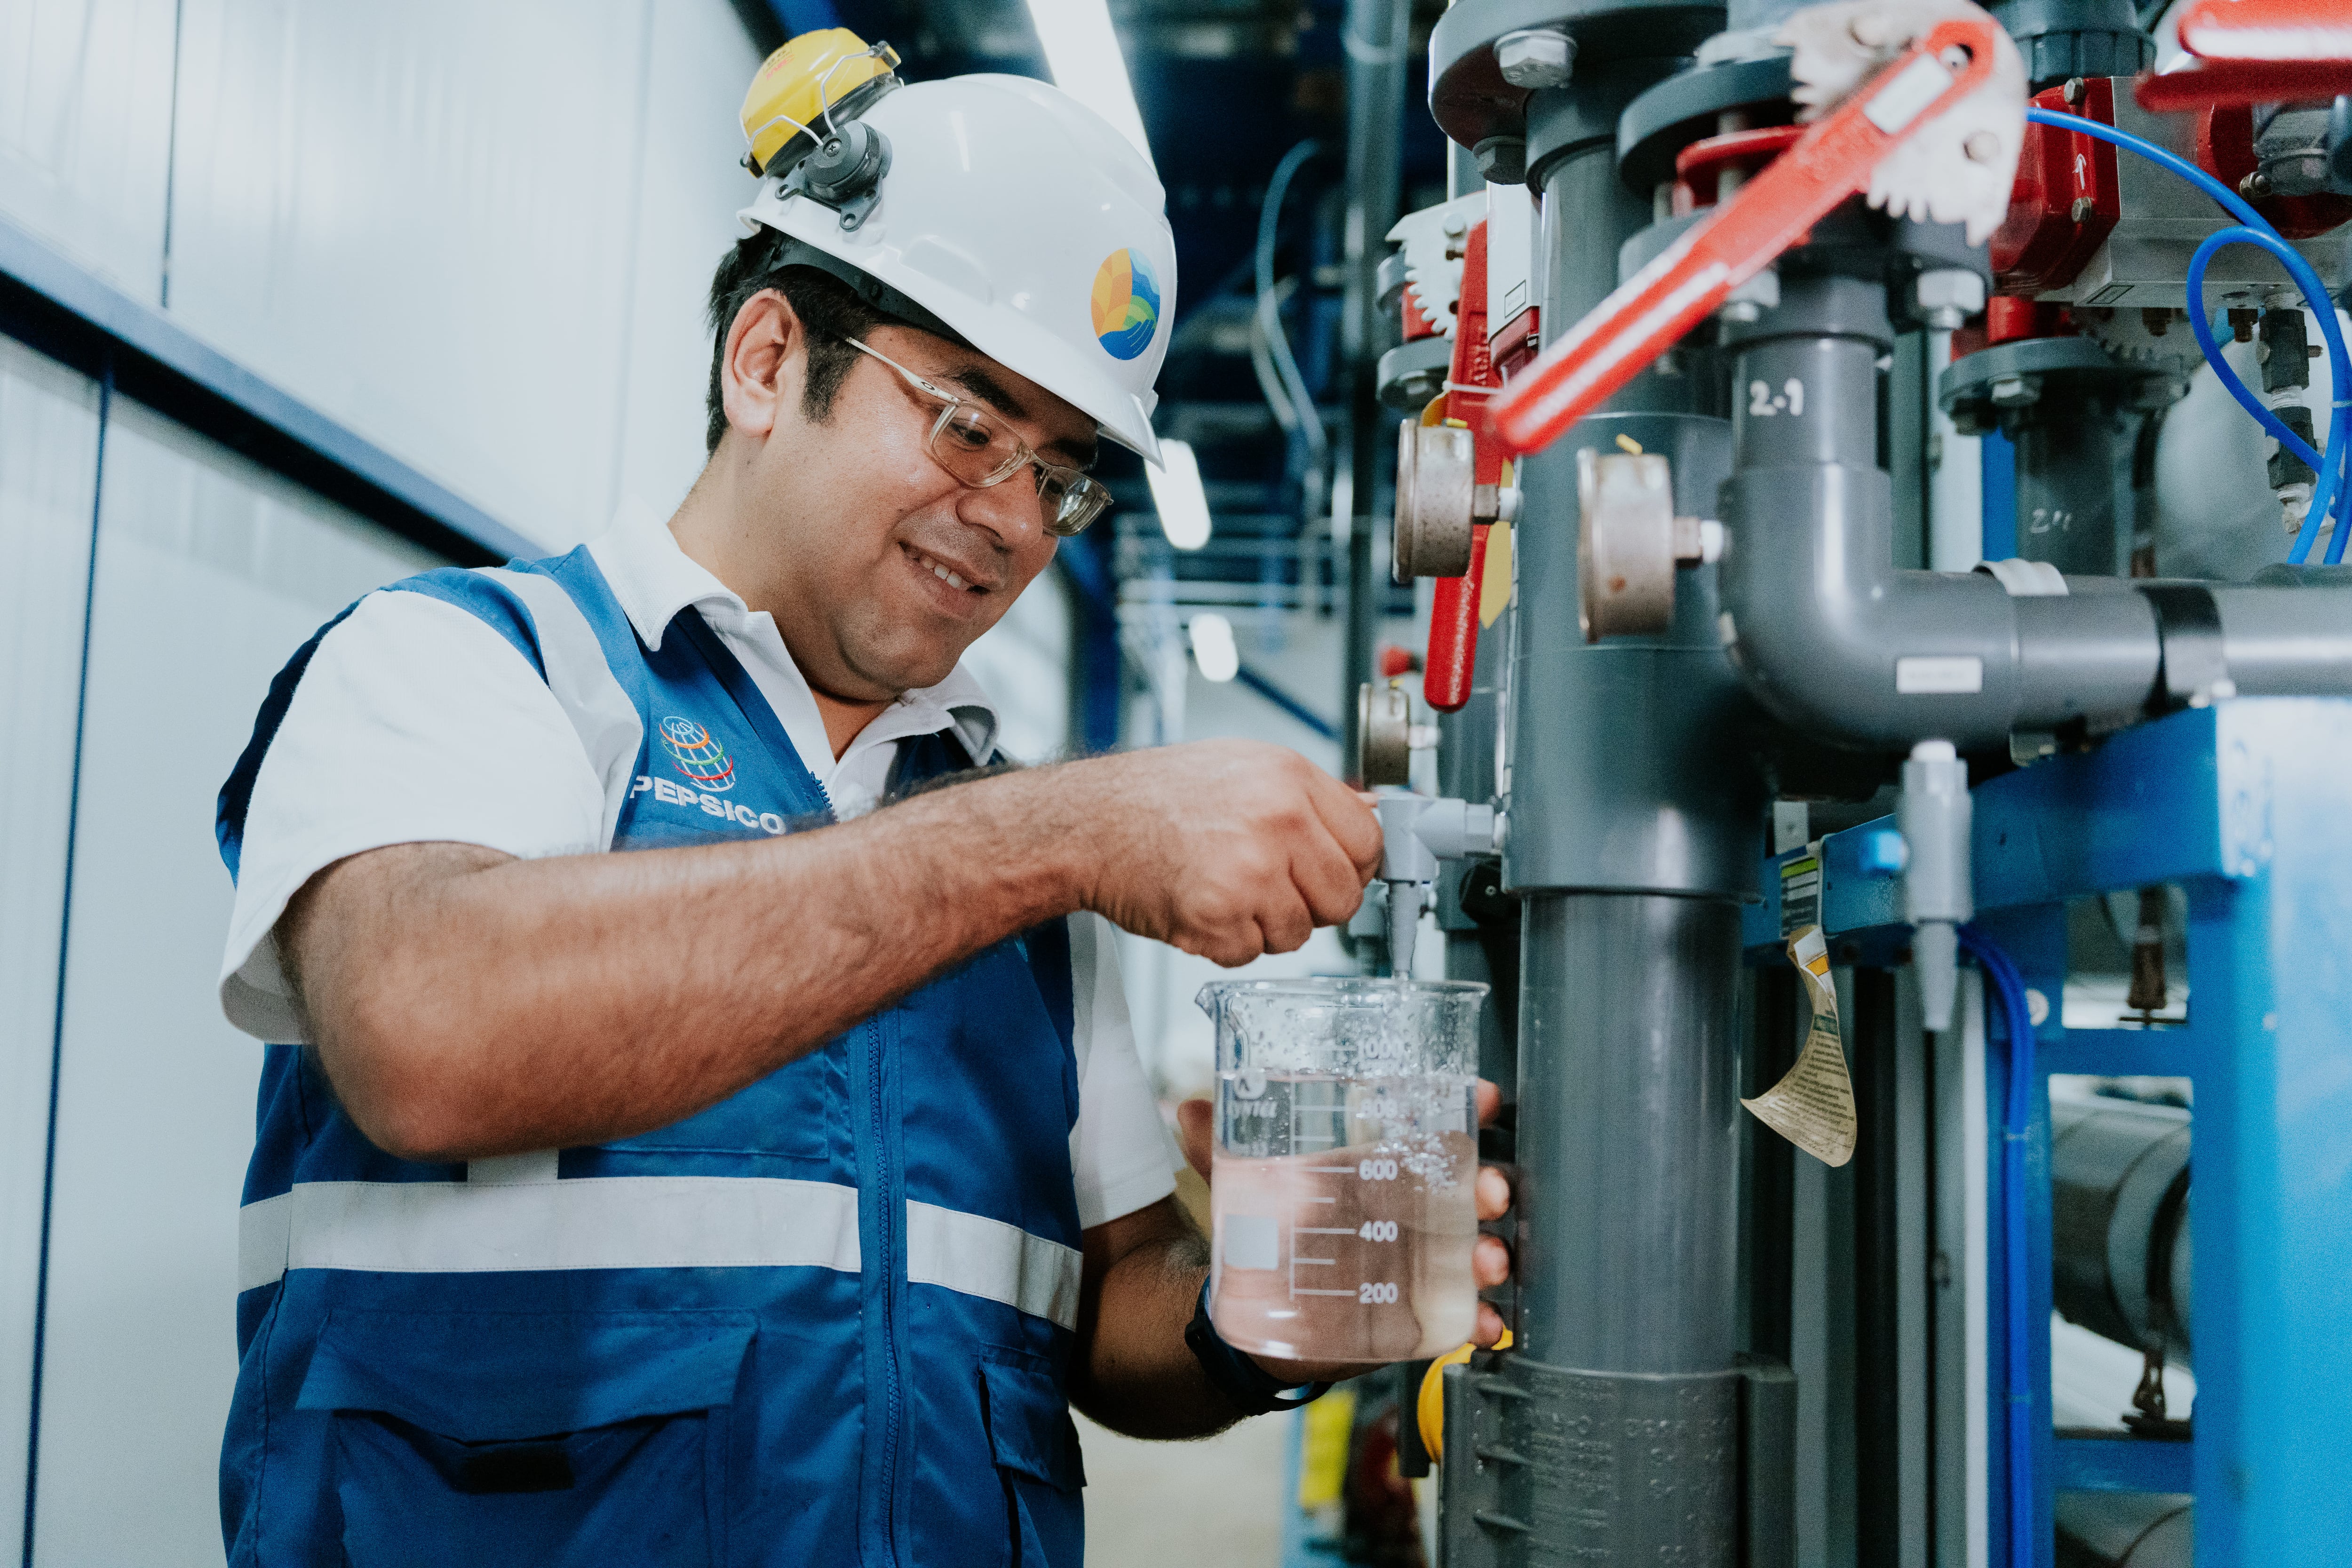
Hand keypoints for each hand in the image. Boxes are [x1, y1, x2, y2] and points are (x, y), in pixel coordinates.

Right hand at [1069, 741, 1380, 966]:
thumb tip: (1371, 814)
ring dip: (1265, 926)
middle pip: (1343, 896)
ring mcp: (1250, 872)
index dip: (1352, 866)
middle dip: (1312, 904)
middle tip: (1271, 888)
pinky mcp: (1218, 918)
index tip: (1330, 871)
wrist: (1091, 822)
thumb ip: (1311, 794)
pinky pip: (1252, 953)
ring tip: (1227, 891)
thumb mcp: (1245, 767)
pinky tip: (1202, 907)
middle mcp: (1278, 822)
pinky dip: (1226, 942)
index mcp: (1290, 780)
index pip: (1369, 842)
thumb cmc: (1160, 795)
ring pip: (1299, 933)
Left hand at [1175, 1080, 1514, 1384]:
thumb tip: (1187, 1110)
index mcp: (1377, 1172)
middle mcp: (1410, 1213)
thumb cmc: (1268, 1239)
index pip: (1429, 1131)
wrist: (1253, 1315)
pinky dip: (1480, 1321)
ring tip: (1488, 1259)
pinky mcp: (1416, 1316)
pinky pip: (1460, 1317)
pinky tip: (1487, 1325)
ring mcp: (1420, 1265)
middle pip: (1463, 1190)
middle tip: (1489, 1189)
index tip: (1486, 1098)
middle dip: (1486, 1184)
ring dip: (1490, 1252)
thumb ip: (1219, 1154)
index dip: (1464, 1109)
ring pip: (1471, 1250)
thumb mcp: (1245, 1192)